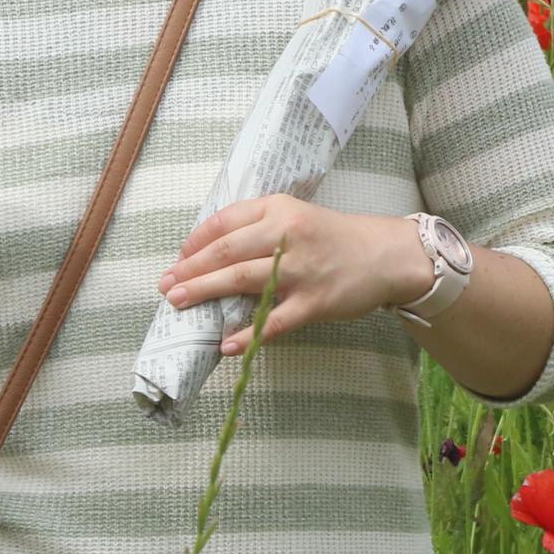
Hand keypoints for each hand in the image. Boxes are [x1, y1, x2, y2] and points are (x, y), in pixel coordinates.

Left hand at [158, 196, 432, 356]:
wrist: (386, 255)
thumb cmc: (334, 237)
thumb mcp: (296, 216)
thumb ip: (258, 226)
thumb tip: (209, 250)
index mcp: (279, 209)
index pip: (225, 222)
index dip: (195, 241)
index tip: (179, 258)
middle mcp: (288, 235)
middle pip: (226, 251)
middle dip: (190, 269)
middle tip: (166, 285)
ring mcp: (301, 270)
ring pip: (242, 280)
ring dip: (206, 291)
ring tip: (179, 302)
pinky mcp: (315, 301)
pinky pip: (275, 320)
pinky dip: (249, 333)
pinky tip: (228, 344)